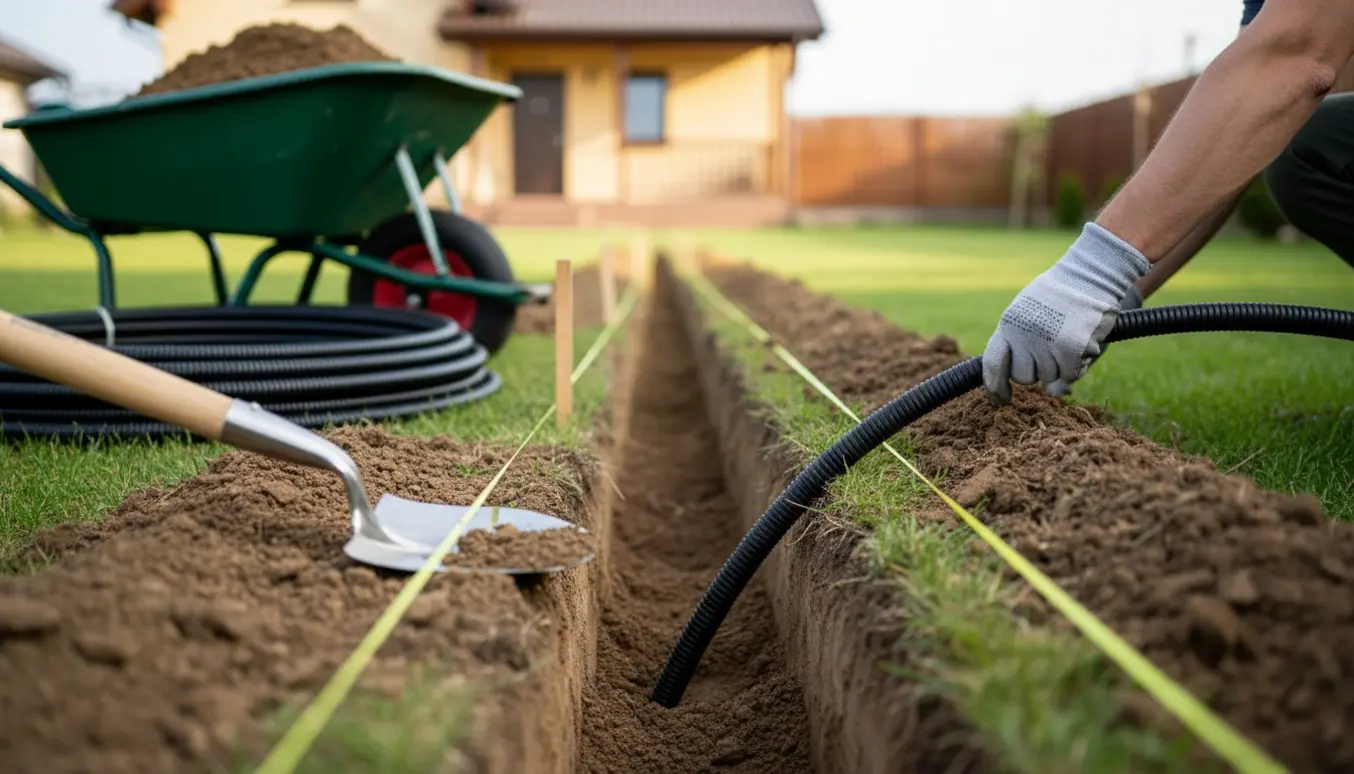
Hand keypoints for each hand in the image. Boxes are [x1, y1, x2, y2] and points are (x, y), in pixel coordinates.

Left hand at [982, 223, 1151, 403]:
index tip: (1000, 400)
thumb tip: (1042, 389)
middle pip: (1023, 377)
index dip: (995, 387)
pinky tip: (1082, 342)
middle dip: (1038, 371)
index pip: (992, 364)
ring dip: (1061, 366)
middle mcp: (1023, 335)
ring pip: (1049, 377)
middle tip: (1051, 349)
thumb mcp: (1032, 316)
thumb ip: (1026, 347)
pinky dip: (1078, 364)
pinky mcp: (1070, 348)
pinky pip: (1071, 373)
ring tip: (1068, 337)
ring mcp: (1046, 342)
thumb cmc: (1061, 297)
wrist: (1091, 274)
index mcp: (1008, 325)